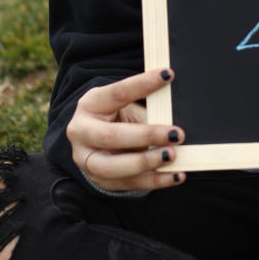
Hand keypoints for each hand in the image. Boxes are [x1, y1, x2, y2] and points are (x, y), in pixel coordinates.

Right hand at [66, 69, 185, 192]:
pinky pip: (127, 184)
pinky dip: (155, 180)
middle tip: (177, 134)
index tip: (168, 75)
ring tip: (173, 156)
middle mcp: (82, 132)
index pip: (117, 93)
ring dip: (146, 162)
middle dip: (146, 135)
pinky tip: (176, 174)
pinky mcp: (99, 180)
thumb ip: (147, 110)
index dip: (143, 84)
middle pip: (110, 136)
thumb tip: (176, 116)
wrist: (97, 142)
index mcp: (90, 104)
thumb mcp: (126, 107)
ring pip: (112, 167)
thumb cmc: (119, 118)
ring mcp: (86, 159)